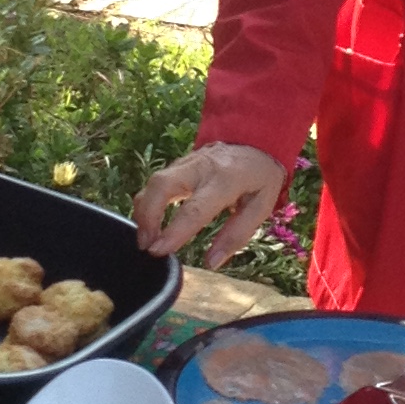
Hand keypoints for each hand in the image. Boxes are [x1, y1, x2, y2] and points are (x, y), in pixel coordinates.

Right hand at [132, 143, 286, 268]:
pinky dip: (147, 203)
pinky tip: (148, 223)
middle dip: (147, 216)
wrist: (255, 140)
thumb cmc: (260, 178)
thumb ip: (237, 235)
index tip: (158, 251)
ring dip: (143, 211)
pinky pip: (156, 183)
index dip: (174, 231)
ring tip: (144, 239)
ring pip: (154, 182)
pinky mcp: (178, 165)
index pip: (195, 208)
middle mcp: (201, 167)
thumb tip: (212, 263)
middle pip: (162, 185)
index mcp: (226, 180)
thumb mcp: (261, 207)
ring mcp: (186, 162)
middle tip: (145, 245)